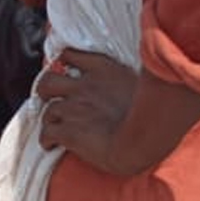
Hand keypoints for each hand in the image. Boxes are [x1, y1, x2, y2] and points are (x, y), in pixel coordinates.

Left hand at [35, 50, 137, 165]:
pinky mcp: (67, 131)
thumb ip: (127, 79)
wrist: (143, 142)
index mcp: (104, 70)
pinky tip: (50, 144)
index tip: (63, 67)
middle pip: (48, 80)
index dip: (63, 61)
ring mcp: (73, 108)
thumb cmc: (154, 116)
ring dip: (49, 119)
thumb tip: (129, 81)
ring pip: (47, 110)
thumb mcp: (144, 84)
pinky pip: (47, 133)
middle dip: (45, 89)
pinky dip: (46, 139)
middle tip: (49, 97)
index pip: (71, 55)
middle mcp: (84, 86)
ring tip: (55, 126)